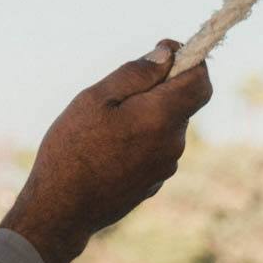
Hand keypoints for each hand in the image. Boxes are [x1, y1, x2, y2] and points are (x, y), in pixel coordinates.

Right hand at [0, 40, 212, 262]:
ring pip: (167, 127)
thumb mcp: (94, 99)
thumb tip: (167, 53)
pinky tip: (108, 150)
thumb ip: (135, 74)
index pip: (201, 80)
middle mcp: (172, 143)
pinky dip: (141, 141)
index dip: (190, 60)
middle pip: (182, 103)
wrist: (61, 210)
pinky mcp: (154, 183)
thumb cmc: (71, 149)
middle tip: (118, 92)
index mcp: (161, 117)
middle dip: (160, 90)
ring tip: (105, 126)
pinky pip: (156, 150)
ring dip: (147, 117)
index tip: (164, 53)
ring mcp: (165, 167)